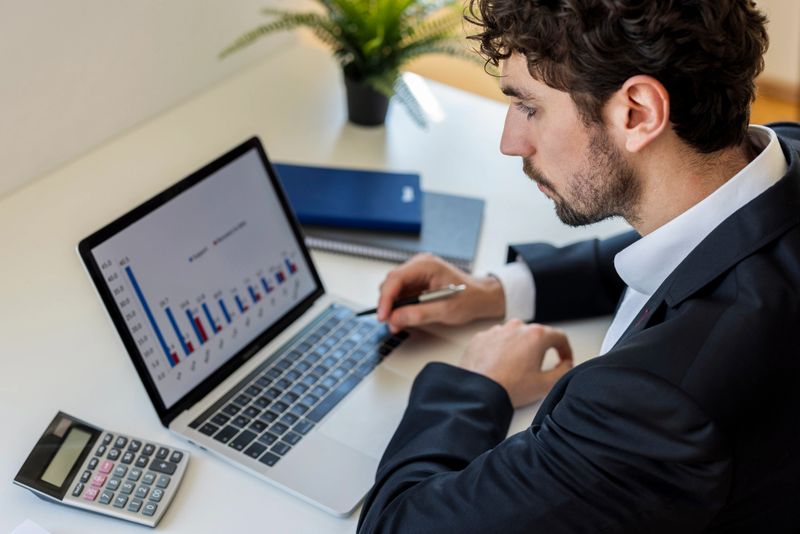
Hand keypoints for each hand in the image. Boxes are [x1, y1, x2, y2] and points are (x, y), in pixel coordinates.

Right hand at [377, 253, 504, 332]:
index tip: (383, 315)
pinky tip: (402, 318)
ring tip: (397, 324)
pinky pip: (401, 293)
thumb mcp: (445, 310)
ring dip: (392, 307)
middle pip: (391, 282)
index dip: (386, 298)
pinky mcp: (417, 282)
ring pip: (393, 289)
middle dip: (388, 304)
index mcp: (427, 265)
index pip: (396, 278)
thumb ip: (419, 314)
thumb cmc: (469, 298)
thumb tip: (395, 318)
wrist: (481, 297)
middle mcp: (419, 265)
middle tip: (390, 323)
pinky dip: (399, 307)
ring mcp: (417, 273)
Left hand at [459, 320, 572, 407]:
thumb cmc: (509, 387)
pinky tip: (499, 366)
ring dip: (519, 348)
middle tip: (538, 368)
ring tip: (515, 369)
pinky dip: (500, 350)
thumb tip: (566, 364)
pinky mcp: (481, 337)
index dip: (565, 350)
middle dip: (540, 350)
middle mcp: (516, 327)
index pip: (559, 337)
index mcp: (535, 335)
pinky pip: (496, 340)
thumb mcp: (546, 384)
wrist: (477, 392)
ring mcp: (496, 330)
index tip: (564, 359)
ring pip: (515, 336)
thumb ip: (563, 371)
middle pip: (536, 335)